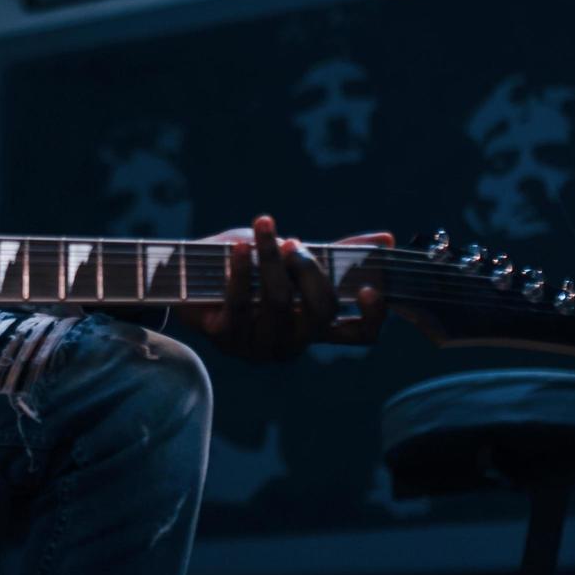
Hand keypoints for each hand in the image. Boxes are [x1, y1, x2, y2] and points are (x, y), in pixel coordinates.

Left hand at [175, 215, 393, 361]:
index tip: (372, 288)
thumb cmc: (249, 268)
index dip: (372, 317)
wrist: (188, 278)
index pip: (359, 335)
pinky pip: (239, 303)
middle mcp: (293, 342)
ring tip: (262, 228)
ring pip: (277, 302)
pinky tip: (239, 248)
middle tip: (292, 243)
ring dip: (270, 259)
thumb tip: (386, 239)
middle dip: (308, 270)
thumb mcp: (292, 257)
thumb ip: (334, 253)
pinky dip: (240, 271)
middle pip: (319, 312)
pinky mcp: (226, 339)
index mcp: (315, 326)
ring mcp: (259, 346)